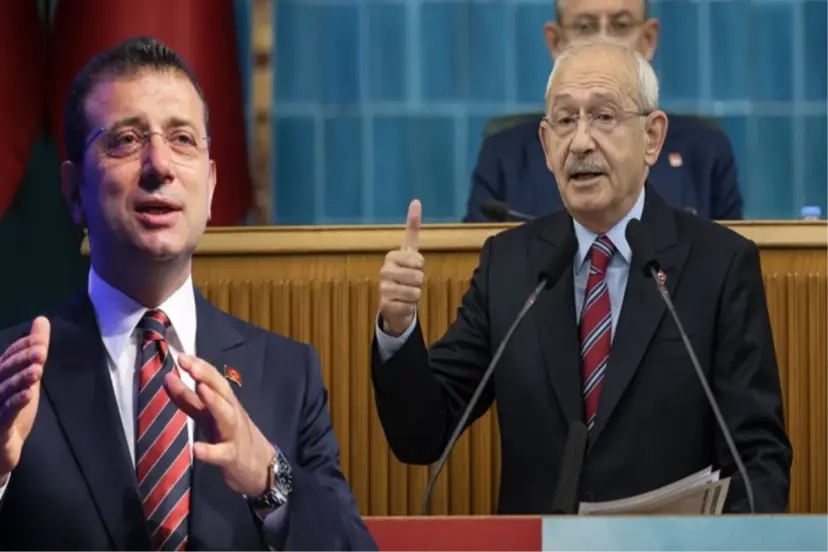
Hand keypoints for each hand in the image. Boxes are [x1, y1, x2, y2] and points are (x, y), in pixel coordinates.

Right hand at [0, 317, 49, 477]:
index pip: (7, 357)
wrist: (1, 448)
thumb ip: (34, 351)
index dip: (21, 348)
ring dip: (20, 379)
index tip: (39, 340)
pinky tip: (28, 395)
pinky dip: (16, 403)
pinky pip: (5, 413)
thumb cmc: (12, 409)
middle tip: (41, 351)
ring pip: (4, 391)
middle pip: (4, 371)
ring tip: (38, 370)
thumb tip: (42, 320)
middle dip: (22, 360)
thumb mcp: (28, 376)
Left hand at [165, 354, 274, 496]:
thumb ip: (188, 399)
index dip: (199, 367)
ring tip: (201, 390)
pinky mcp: (233, 457)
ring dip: (214, 402)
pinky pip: (222, 453)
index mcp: (224, 402)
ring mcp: (233, 434)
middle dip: (207, 376)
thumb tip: (168, 377)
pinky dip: (210, 451)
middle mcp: (230, 413)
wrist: (262, 466)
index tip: (181, 355)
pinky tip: (196, 449)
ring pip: (225, 416)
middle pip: (222, 391)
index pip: (212, 380)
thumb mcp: (209, 416)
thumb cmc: (231, 436)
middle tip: (190, 364)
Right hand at [379, 199, 424, 335]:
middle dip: (419, 282)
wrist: (395, 303)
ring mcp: (383, 287)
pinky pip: (410, 305)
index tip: (413, 266)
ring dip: (415, 295)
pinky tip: (401, 304)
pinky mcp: (384, 304)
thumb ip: (412, 228)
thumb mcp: (411, 252)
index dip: (420, 266)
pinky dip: (410, 307)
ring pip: (415, 291)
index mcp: (391, 256)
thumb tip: (416, 200)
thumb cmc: (405, 275)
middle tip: (410, 283)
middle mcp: (384, 270)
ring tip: (406, 293)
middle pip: (418, 276)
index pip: (418, 260)